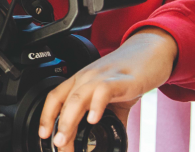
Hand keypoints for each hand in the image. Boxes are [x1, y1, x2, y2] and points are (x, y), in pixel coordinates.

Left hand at [38, 27, 177, 151]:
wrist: (151, 52)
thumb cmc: (129, 73)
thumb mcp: (113, 96)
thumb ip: (108, 115)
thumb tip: (110, 137)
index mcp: (81, 81)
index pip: (55, 97)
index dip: (45, 116)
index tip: (43, 134)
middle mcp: (86, 77)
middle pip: (63, 101)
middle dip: (57, 126)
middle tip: (58, 145)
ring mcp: (100, 77)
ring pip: (77, 98)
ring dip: (69, 121)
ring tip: (66, 139)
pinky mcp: (118, 80)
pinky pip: (102, 92)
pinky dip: (96, 107)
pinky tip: (93, 120)